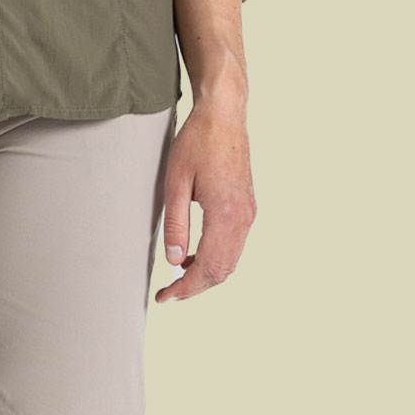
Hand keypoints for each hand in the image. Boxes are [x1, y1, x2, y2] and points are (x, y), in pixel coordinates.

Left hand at [154, 95, 255, 303]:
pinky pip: (234, 246)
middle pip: (223, 271)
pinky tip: (193, 256)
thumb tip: (174, 261)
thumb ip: (175, 225)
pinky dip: (216, 259)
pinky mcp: (248, 208)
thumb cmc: (197, 143)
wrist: (224, 116)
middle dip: (195, 288)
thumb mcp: (175, 183)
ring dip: (206, 275)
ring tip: (177, 279)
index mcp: (225, 214)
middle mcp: (243, 218)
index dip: (186, 289)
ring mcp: (249, 214)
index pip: (208, 268)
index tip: (165, 298)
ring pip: (231, 261)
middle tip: (168, 295)